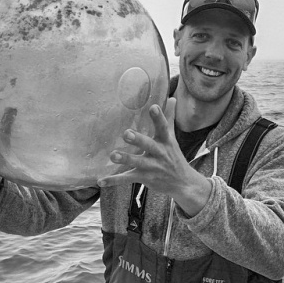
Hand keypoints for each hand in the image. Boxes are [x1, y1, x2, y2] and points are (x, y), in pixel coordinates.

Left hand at [97, 99, 211, 215]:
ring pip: (137, 162)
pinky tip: (100, 181)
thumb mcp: (172, 138)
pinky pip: (127, 179)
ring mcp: (152, 167)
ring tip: (113, 155)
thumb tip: (171, 98)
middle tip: (126, 133)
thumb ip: (169, 118)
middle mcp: (159, 153)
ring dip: (125, 159)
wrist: (183, 184)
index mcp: (165, 141)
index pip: (163, 127)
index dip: (159, 117)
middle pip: (148, 145)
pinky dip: (114, 180)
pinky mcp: (144, 178)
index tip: (153, 107)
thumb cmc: (174, 157)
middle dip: (138, 140)